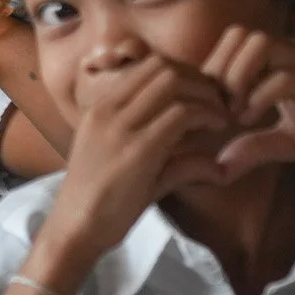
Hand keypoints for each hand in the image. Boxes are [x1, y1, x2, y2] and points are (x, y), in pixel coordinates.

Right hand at [37, 51, 234, 263]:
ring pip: (174, 83)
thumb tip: (217, 165)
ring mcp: (121, 126)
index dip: (185, 74)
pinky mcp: (138, 149)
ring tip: (219, 116)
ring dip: (205, 95)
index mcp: (101, 107)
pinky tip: (214, 129)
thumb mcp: (133, 167)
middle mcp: (108, 108)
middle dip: (199, 80)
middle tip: (217, 103)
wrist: (75, 228)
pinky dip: (205, 116)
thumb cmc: (101, 201)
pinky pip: (180, 114)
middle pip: (164, 67)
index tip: (202, 96)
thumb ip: (170, 157)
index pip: (149, 66)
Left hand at [204, 26, 294, 180]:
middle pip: (241, 34)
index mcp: (283, 58)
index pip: (235, 41)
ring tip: (236, 112)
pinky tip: (252, 119)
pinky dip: (260, 96)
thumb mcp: (287, 142)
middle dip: (220, 69)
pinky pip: (285, 77)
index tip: (210, 105)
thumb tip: (218, 166)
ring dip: (238, 77)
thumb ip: (253, 147)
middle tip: (219, 107)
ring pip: (260, 45)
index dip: (214, 68)